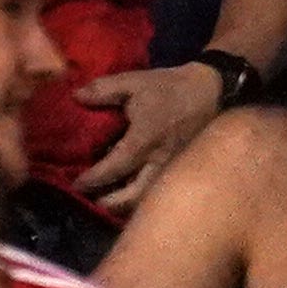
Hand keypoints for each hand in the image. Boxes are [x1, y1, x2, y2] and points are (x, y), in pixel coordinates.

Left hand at [74, 57, 236, 207]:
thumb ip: (103, 90)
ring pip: (148, 201)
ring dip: (127, 205)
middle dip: (109, 204)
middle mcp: (158, 164)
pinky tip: (132, 192)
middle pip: (131, 198)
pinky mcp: (182, 173)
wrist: (211, 92)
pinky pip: (159, 193)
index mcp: (143, 142)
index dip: (92, 180)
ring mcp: (173, 171)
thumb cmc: (169, 88)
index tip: (76, 185)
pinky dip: (143, 198)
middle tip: (93, 199)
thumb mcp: (133, 82)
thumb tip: (76, 97)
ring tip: (110, 201)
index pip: (112, 169)